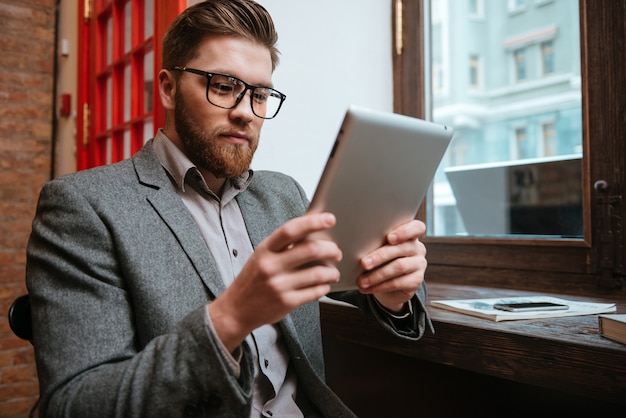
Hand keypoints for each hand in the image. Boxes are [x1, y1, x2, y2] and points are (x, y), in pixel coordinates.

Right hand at [208, 212, 341, 351]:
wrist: (236, 310)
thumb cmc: (253, 279)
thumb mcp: (261, 257)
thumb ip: (283, 246)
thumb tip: (312, 231)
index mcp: (264, 250)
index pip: (290, 230)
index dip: (313, 222)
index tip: (330, 218)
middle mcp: (271, 266)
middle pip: (310, 250)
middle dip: (331, 249)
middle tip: (336, 252)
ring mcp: (279, 285)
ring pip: (318, 273)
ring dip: (332, 271)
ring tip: (334, 272)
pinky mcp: (287, 303)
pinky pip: (316, 292)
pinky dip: (325, 286)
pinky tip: (324, 285)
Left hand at [357, 219, 426, 312]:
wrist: (389, 288)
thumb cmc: (381, 262)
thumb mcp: (378, 249)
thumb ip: (375, 244)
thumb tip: (357, 245)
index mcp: (410, 234)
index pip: (416, 227)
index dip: (405, 231)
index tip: (389, 237)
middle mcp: (417, 248)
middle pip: (401, 248)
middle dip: (379, 256)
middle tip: (364, 263)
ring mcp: (419, 264)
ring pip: (399, 266)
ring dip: (377, 274)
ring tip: (362, 281)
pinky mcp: (416, 280)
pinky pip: (398, 282)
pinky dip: (380, 286)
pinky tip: (368, 288)